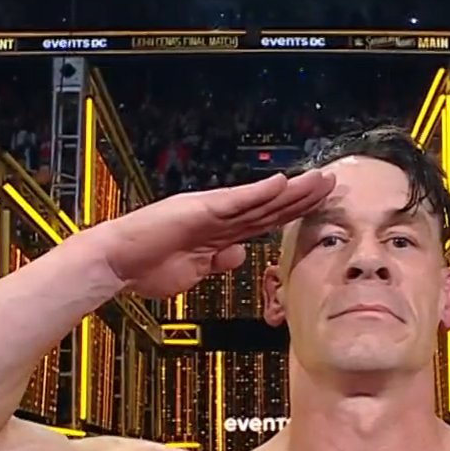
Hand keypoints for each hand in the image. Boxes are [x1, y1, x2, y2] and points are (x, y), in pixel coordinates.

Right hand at [92, 171, 334, 299]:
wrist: (117, 264)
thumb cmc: (147, 268)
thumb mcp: (195, 271)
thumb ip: (218, 261)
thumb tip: (240, 255)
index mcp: (220, 232)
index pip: (266, 221)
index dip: (294, 214)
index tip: (318, 207)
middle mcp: (220, 216)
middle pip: (271, 206)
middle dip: (304, 197)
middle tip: (332, 184)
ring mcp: (211, 211)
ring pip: (261, 199)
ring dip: (292, 190)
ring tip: (319, 180)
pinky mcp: (200, 209)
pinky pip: (236, 200)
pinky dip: (260, 192)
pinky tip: (282, 184)